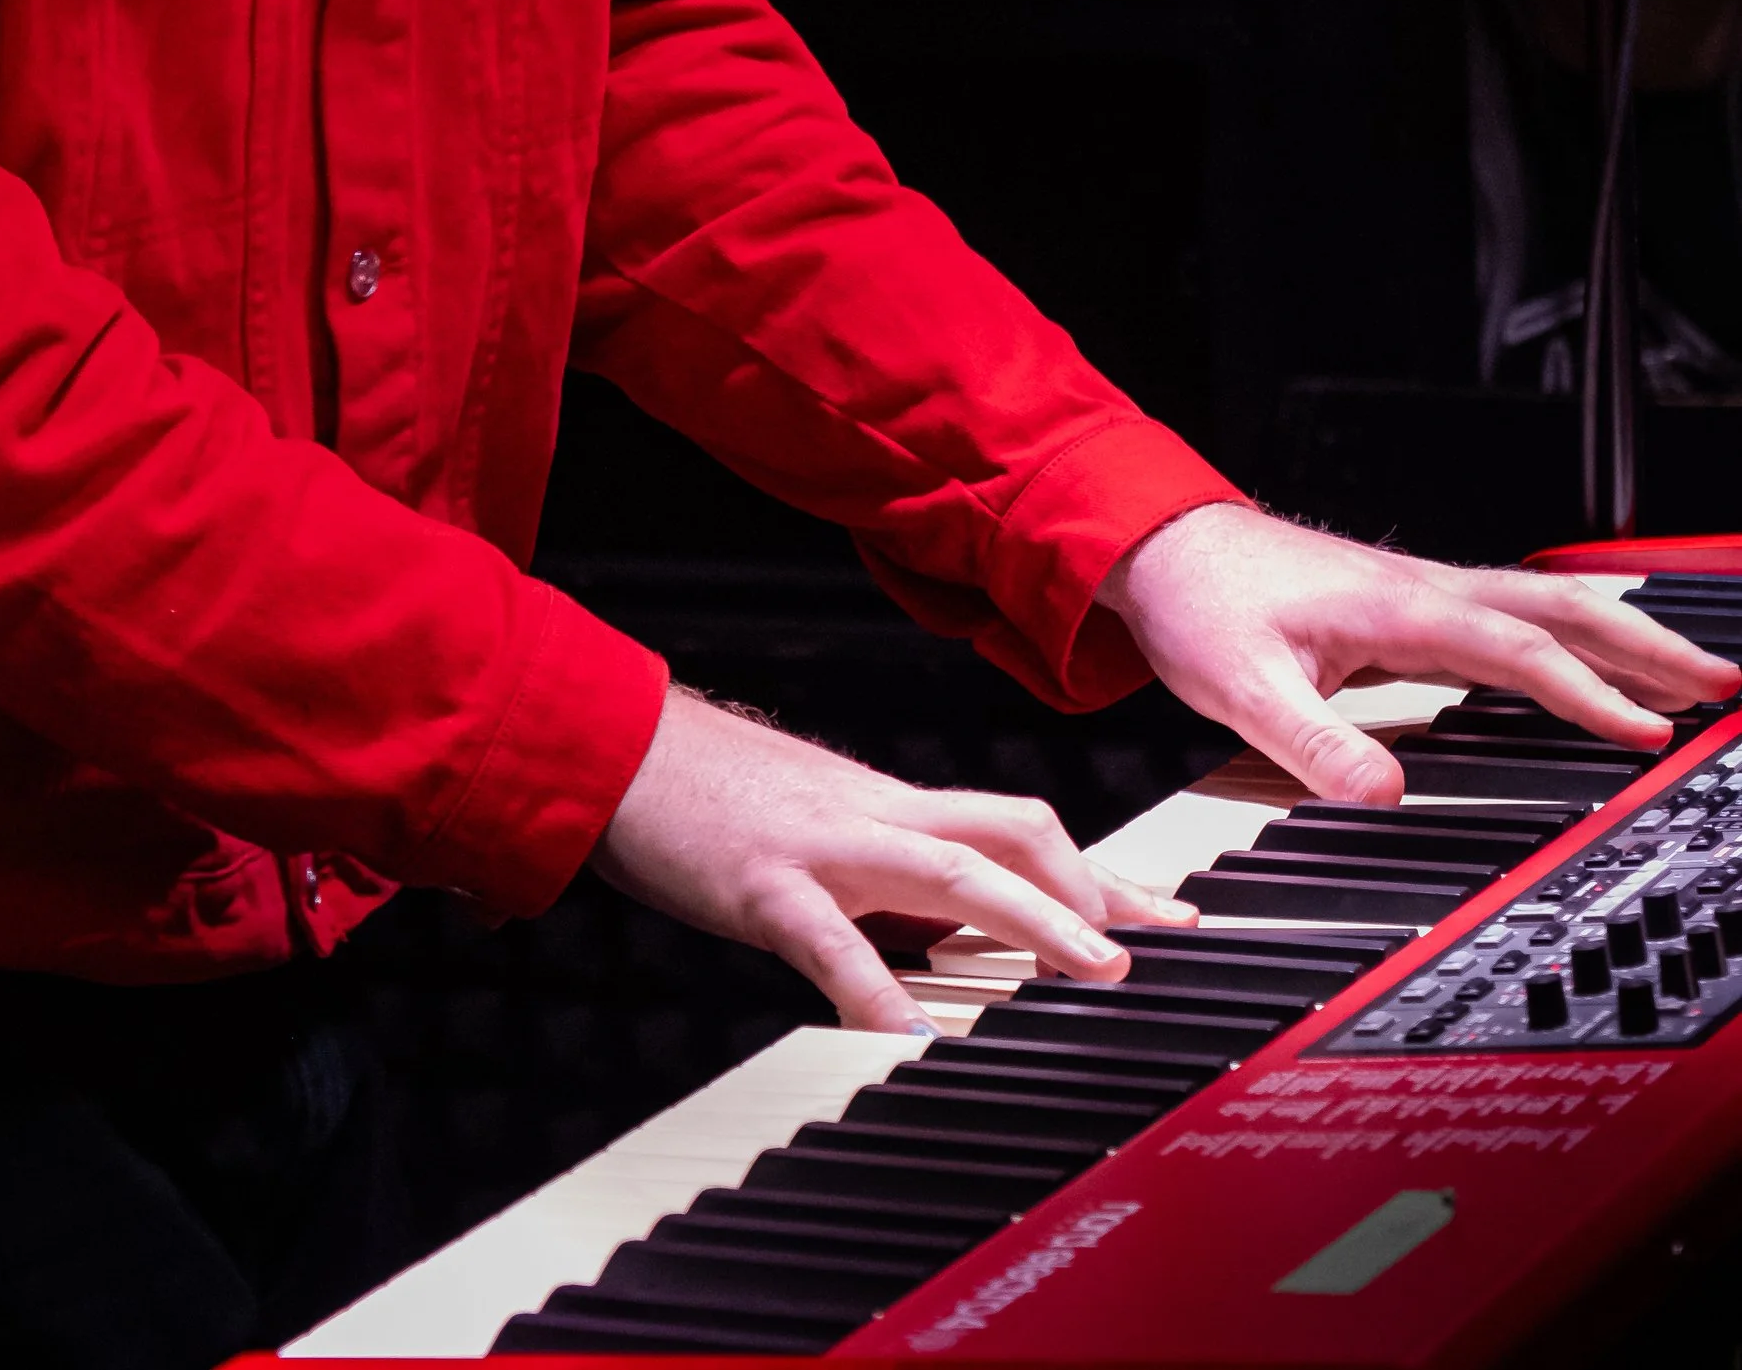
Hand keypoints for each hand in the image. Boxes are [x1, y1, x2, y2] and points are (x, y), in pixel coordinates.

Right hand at [591, 685, 1196, 1031]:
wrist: (617, 744)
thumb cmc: (708, 791)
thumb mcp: (815, 823)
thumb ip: (880, 870)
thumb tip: (939, 925)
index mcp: (889, 807)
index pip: (1019, 827)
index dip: (1101, 874)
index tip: (1169, 916)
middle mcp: (876, 815)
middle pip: (1011, 833)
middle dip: (1092, 892)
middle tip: (1149, 952)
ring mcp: (826, 844)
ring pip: (954, 869)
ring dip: (1035, 920)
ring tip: (1089, 972)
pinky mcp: (765, 882)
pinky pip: (834, 942)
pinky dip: (879, 995)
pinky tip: (911, 1042)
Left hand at [1104, 501, 1739, 805]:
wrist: (1157, 545)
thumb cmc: (1198, 602)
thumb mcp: (1241, 685)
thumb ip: (1311, 744)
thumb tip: (1382, 796)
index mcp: (1398, 605)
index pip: (1516, 648)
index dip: (1586, 691)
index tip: (1650, 731)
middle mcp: (1421, 588)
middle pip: (1559, 608)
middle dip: (1646, 646)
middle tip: (1721, 685)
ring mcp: (1419, 590)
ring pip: (1543, 604)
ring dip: (1619, 636)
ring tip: (1687, 677)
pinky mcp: (1407, 602)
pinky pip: (1512, 614)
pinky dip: (1569, 637)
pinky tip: (1587, 664)